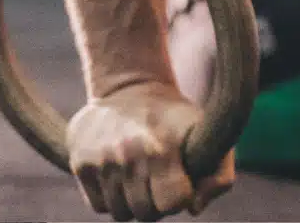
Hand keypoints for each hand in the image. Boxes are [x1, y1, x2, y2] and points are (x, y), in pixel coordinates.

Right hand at [67, 79, 234, 219]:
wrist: (128, 89)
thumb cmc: (174, 119)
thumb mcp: (207, 136)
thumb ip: (218, 177)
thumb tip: (193, 209)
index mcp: (162, 147)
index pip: (173, 203)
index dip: (180, 196)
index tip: (180, 180)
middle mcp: (128, 154)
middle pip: (146, 214)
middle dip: (157, 203)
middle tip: (159, 179)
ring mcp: (101, 160)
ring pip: (121, 214)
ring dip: (134, 202)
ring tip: (140, 177)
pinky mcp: (80, 163)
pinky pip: (99, 206)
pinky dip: (112, 199)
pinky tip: (121, 177)